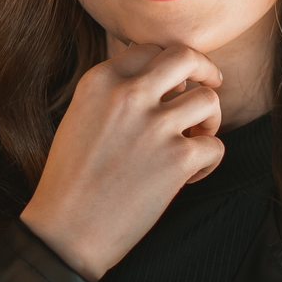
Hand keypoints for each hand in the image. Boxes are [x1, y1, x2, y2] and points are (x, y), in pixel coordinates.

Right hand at [19, 42, 223, 281]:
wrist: (66, 231)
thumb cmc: (71, 181)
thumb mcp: (81, 118)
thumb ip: (114, 93)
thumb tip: (159, 77)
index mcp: (100, 81)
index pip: (149, 49)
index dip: (169, 65)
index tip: (176, 82)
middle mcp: (128, 95)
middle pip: (185, 56)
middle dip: (205, 68)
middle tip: (211, 83)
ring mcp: (155, 126)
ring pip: (209, 100)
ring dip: (209, 121)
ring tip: (194, 141)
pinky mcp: (177, 159)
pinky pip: (215, 146)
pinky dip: (208, 163)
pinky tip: (186, 178)